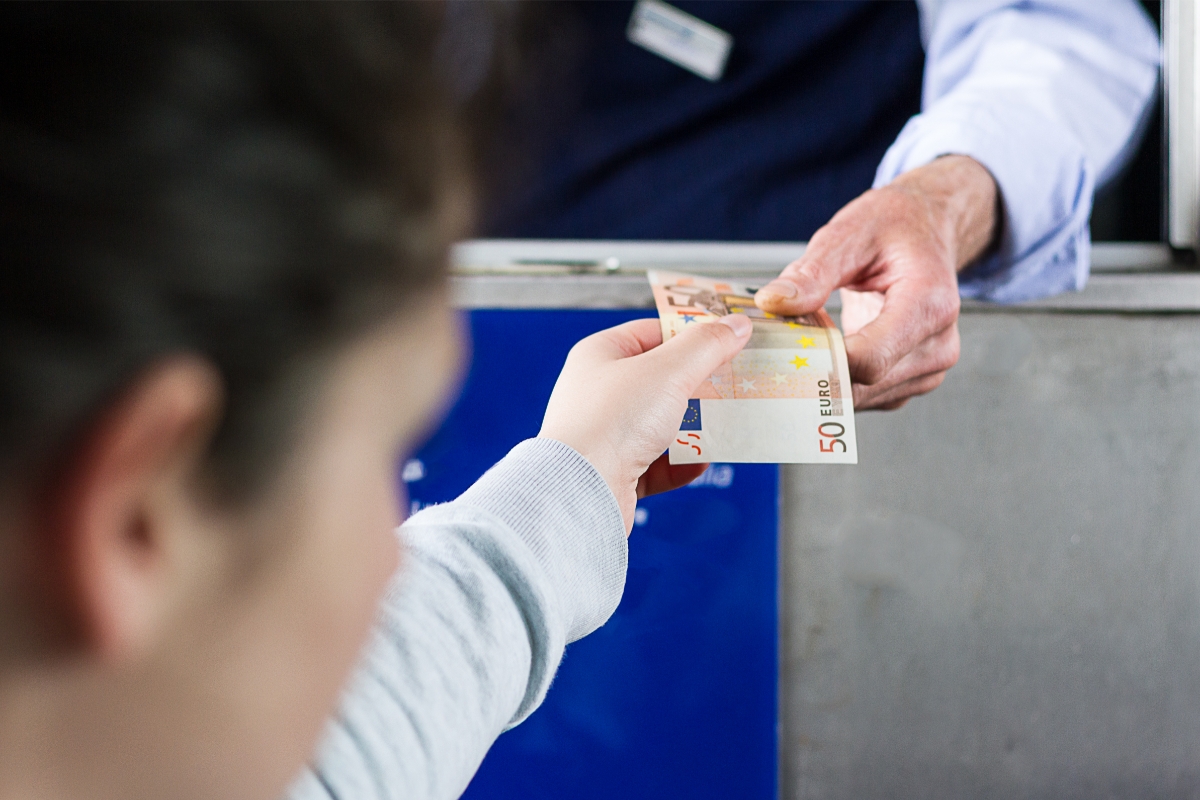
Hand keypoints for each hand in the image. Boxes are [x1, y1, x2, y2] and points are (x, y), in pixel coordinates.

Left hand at [540, 315, 751, 531]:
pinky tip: (701, 461)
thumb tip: (736, 324)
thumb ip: (706, 346)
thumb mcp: (668, 372)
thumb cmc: (612, 421)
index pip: (651, 333)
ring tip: (724, 424)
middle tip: (733, 384)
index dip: (690, 335)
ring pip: (660, 425)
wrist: (580, 491)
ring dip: (694, 427)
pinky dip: (680, 464)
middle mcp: (598, 393)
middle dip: (698, 385)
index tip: (726, 340)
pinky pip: (655, 464)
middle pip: (659, 381)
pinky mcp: (614, 473)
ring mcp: (605, 435)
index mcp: (600, 356)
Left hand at [755, 155, 998, 409]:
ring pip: (861, 397)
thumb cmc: (893, 227)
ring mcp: (929, 369)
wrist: (926, 229)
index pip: (870, 360)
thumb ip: (811, 272)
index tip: (786, 339)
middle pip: (862, 384)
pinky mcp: (913, 381)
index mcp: (930, 304)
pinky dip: (840, 378)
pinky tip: (831, 347)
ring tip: (817, 331)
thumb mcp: (848, 233)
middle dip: (817, 366)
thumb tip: (772, 302)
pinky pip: (867, 396)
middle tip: (789, 334)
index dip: (821, 358)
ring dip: (827, 374)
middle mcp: (939, 345)